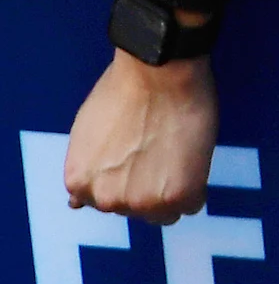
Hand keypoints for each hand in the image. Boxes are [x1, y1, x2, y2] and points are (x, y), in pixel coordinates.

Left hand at [64, 48, 218, 223]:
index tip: (142, 158)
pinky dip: (197, 185)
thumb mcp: (87, 135)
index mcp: (80, 182)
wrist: (157, 72)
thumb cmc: (126, 90)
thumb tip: (77, 202)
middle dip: (150, 185)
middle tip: (161, 152)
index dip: (130, 177)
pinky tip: (192, 158)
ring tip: (177, 152)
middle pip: (136, 209)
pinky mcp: (176, 195)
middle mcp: (105, 199)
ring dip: (173, 187)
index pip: (109, 202)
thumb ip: (88, 170)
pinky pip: (193, 205)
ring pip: (165, 211)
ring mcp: (141, 201)